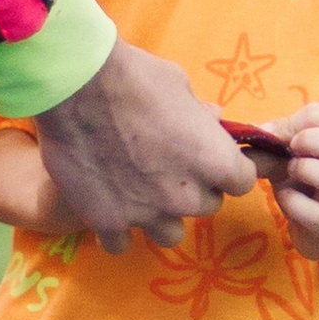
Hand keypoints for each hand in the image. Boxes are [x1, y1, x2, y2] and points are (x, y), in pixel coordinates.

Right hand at [31, 37, 252, 251]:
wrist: (75, 87)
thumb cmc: (134, 76)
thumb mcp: (180, 85)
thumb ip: (200, 114)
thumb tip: (212, 120)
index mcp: (214, 160)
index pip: (243, 181)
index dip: (228, 169)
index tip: (211, 159)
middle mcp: (186, 195)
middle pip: (207, 206)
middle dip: (193, 188)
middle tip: (168, 166)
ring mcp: (147, 213)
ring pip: (170, 234)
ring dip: (160, 215)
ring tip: (140, 192)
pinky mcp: (107, 222)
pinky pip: (121, 243)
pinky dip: (116, 229)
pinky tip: (108, 206)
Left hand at [274, 104, 318, 262]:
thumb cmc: (309, 187)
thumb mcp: (293, 157)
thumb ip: (276, 140)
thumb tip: (255, 131)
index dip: (292, 123)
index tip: (279, 139)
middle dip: (310, 141)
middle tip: (291, 151)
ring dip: (306, 171)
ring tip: (291, 174)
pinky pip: (316, 214)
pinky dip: (294, 203)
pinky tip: (287, 200)